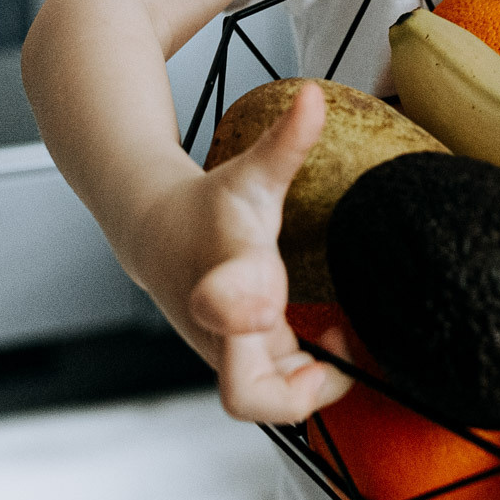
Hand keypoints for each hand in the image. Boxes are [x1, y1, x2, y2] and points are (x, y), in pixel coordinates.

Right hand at [136, 82, 351, 424]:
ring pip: (269, 403)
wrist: (157, 235)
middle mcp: (223, 331)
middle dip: (297, 389)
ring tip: (342, 338)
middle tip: (336, 350)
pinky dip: (312, 380)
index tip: (271, 303)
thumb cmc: (210, 206)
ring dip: (316, 384)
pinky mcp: (243, 366)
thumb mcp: (250, 174)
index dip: (246, 312)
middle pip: (248, 395)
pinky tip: (334, 343)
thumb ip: (286, 141)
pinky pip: (280, 394)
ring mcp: (232, 356)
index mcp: (224, 277)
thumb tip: (316, 96)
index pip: (227, 310)